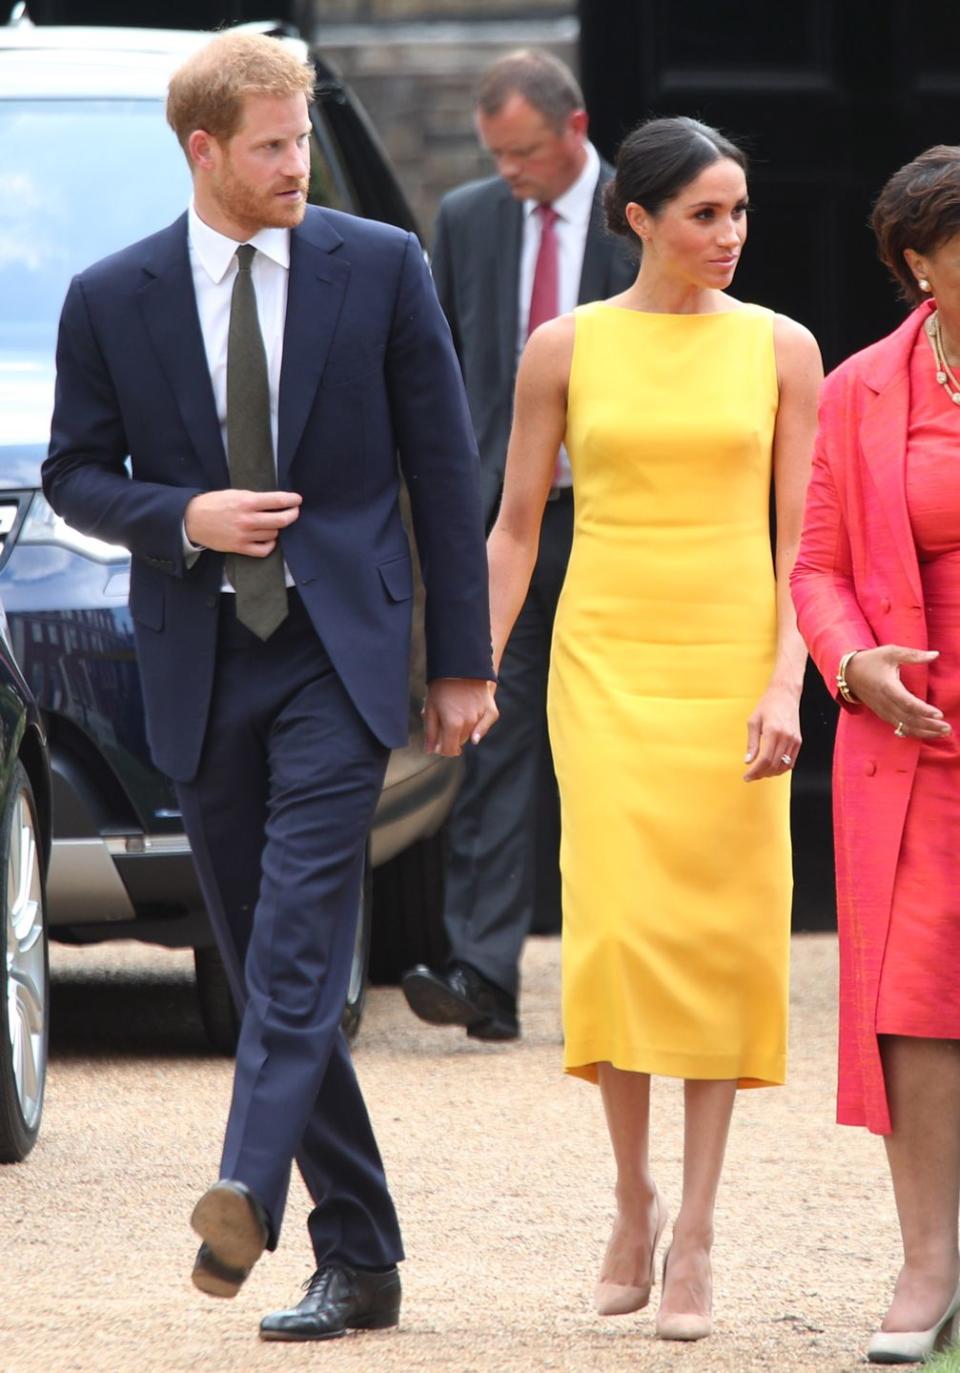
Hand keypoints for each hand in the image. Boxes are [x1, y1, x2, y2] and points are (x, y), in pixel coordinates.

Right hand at [185, 489, 301, 555]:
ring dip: (276, 528)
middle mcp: (247, 519)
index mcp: (246, 502)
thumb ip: (255, 498)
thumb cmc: (214, 504)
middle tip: (294, 512)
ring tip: (273, 523)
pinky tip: (268, 539)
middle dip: (292, 515)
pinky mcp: (240, 547)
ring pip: (273, 534)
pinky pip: (264, 550)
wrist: (192, 519)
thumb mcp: (235, 493)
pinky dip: (270, 545)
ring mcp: (244, 535)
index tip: (298, 500)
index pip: (277, 500)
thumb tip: (276, 502)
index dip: (292, 500)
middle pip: (281, 520)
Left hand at [423, 679, 497, 756]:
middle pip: (460, 742)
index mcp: (453, 724)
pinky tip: (474, 732)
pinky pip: (485, 726)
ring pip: (471, 735)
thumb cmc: (441, 687)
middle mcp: (469, 723)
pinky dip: (480, 729)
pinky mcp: (490, 710)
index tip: (439, 745)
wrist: (460, 666)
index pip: (449, 750)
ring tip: (455, 714)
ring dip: (463, 731)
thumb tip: (431, 751)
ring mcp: (481, 716)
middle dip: (452, 738)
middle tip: (444, 723)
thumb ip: (431, 732)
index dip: (443, 749)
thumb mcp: (430, 709)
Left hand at [743, 683, 802, 780]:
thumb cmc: (767, 705)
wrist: (785, 695)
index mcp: (773, 732)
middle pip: (775, 765)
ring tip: (760, 773)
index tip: (747, 776)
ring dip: (771, 773)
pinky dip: (781, 768)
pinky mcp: (798, 741)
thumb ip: (751, 743)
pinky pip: (791, 761)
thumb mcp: (753, 722)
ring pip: (784, 766)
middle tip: (751, 776)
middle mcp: (786, 737)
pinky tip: (771, 767)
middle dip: (761, 774)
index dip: (755, 771)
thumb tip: (748, 761)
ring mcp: (794, 740)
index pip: (765, 760)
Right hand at [845, 645, 949, 739]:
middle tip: (947, 727)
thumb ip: (913, 655)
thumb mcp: (891, 652)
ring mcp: (883, 711)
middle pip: (908, 719)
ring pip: (904, 726)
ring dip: (924, 731)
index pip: (907, 703)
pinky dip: (914, 732)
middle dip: (929, 725)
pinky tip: (928, 733)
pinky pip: (899, 727)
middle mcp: (885, 702)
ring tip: (942, 732)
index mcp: (888, 687)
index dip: (923, 710)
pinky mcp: (883, 714)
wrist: (849, 673)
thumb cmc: (871, 660)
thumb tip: (935, 654)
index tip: (939, 714)